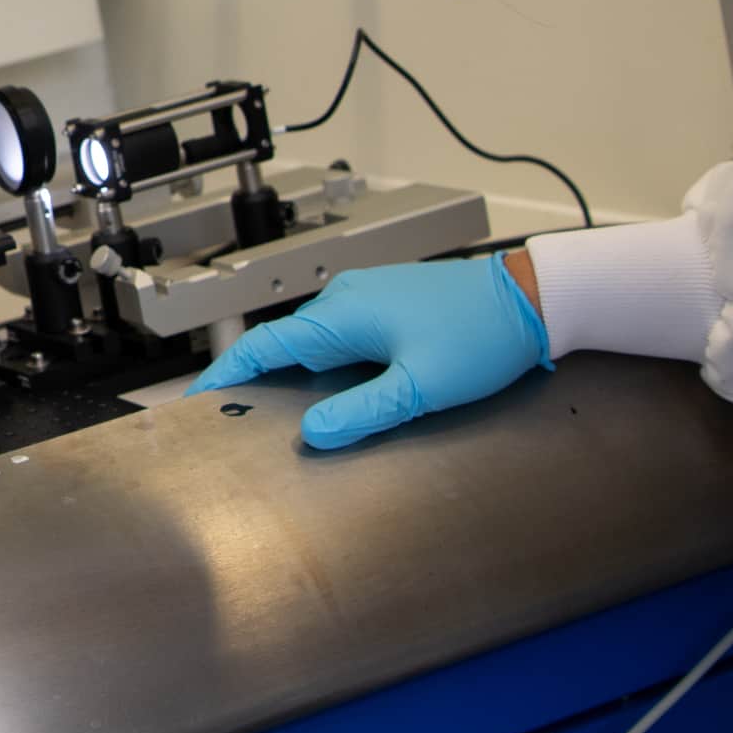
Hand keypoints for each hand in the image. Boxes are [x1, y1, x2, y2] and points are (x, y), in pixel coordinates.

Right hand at [190, 254, 550, 449]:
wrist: (533, 298)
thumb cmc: (484, 333)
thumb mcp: (420, 387)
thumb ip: (362, 412)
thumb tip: (313, 435)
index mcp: (344, 314)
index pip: (263, 347)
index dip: (226, 375)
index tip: (199, 400)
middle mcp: (348, 298)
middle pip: (284, 345)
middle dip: (257, 382)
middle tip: (236, 420)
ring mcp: (368, 298)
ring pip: (315, 343)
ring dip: (296, 376)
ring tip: (283, 415)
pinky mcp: (389, 305)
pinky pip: (341, 338)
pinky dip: (327, 367)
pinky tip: (340, 393)